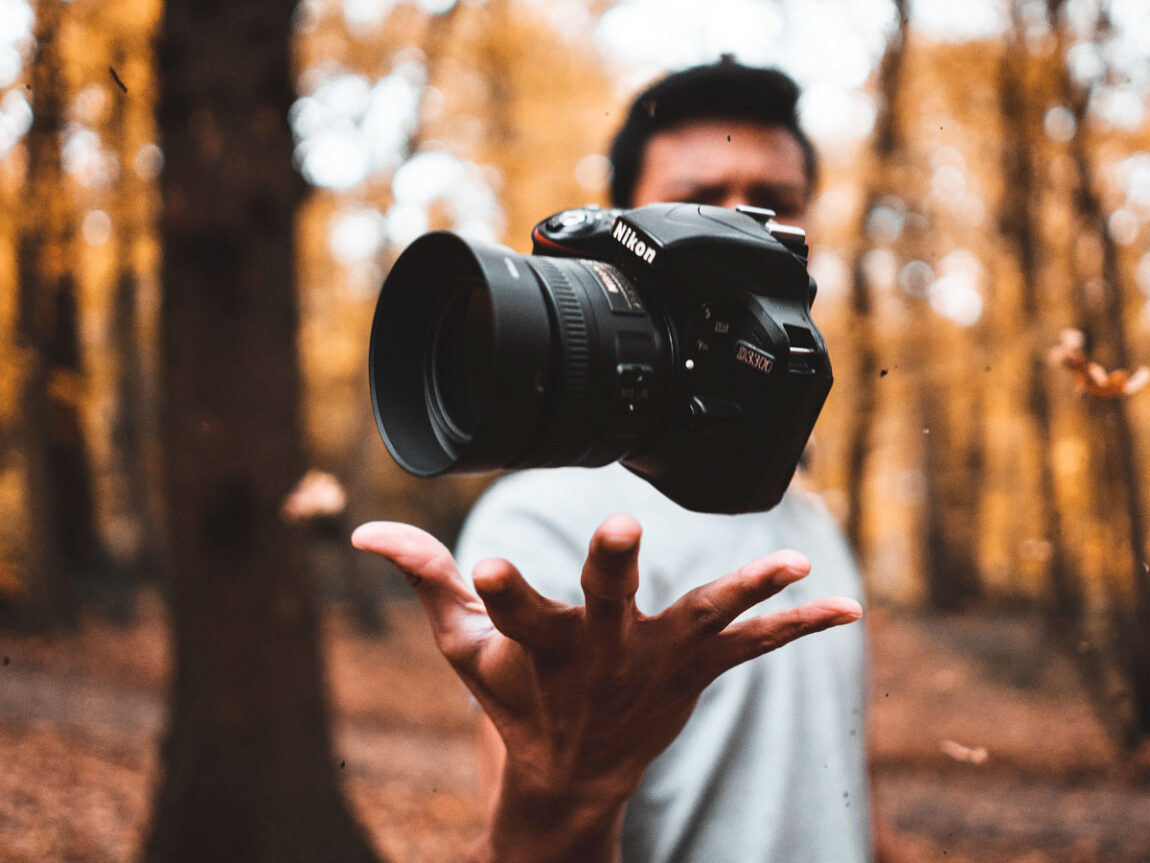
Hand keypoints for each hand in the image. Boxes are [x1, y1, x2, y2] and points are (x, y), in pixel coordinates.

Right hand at [352, 513, 861, 862]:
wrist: (569, 777)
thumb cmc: (512, 700)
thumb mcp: (462, 647)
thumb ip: (423, 579)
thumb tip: (362, 531)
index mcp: (538, 647)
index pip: (509, 613)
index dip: (500, 590)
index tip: (488, 565)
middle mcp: (600, 655)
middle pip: (606, 605)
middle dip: (613, 570)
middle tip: (621, 532)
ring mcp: (655, 665)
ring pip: (701, 620)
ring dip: (743, 591)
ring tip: (790, 564)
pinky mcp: (695, 673)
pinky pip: (754, 648)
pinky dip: (798, 627)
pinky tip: (849, 609)